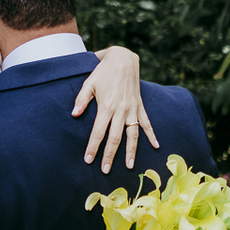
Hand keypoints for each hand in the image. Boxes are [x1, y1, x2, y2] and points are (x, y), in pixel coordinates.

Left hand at [73, 46, 158, 172]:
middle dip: (110, 155)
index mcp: (106, 106)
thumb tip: (74, 114)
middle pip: (115, 138)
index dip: (93, 147)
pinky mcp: (140, 106)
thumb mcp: (89, 83)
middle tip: (105, 170)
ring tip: (129, 166)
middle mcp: (121, 110)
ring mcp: (132, 109)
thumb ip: (82, 99)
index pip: (98, 132)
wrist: (123, 58)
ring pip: (132, 134)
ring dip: (131, 151)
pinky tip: (156, 146)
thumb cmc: (103, 71)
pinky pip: (147, 123)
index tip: (88, 159)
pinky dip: (152, 135)